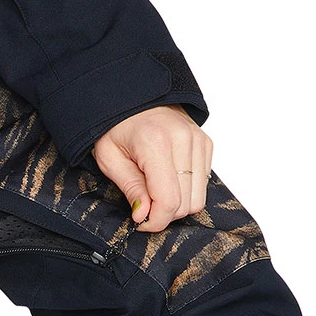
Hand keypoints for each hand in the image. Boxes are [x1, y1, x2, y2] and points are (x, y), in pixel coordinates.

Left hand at [91, 104, 212, 232]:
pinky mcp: (206, 143)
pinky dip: (185, 189)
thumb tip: (144, 216)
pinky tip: (167, 178)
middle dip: (164, 213)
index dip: (155, 221)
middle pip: (186, 203)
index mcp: (156, 143)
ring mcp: (198, 141)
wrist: (132, 94)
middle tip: (144, 204)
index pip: (168, 201)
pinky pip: (202, 183)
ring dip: (176, 203)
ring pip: (198, 198)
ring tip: (154, 190)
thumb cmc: (115, 125)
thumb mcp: (109, 158)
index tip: (141, 222)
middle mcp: (183, 140)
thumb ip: (130, 188)